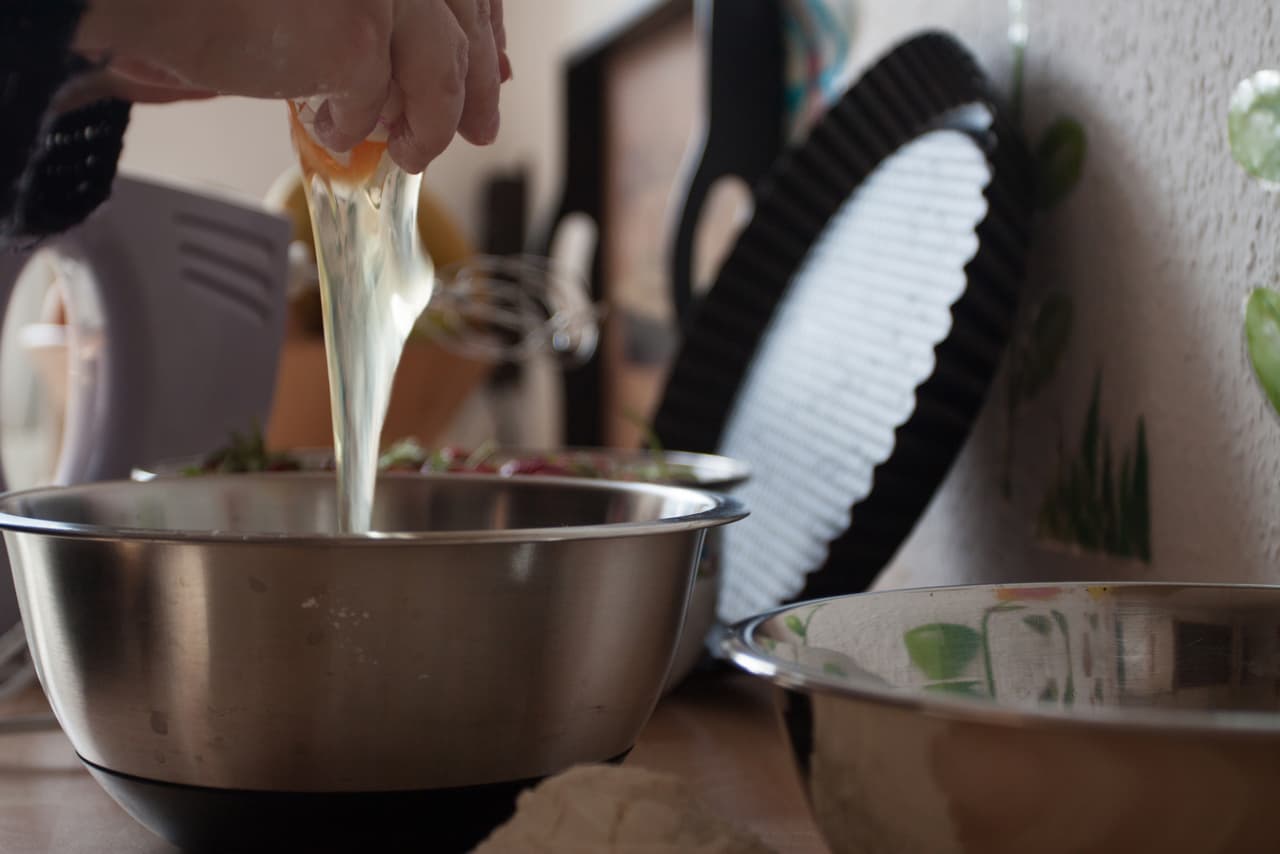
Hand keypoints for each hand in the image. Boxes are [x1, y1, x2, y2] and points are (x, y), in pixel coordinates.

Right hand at [73, 0, 509, 172]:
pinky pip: (379, 103)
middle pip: (463, 25)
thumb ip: (394, 23)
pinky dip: (354, 126)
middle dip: (474, 88)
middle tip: (479, 131)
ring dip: (429, 124)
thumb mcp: (334, 4)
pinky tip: (329, 128)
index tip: (494, 72)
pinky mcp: (357, 33)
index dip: (487, 33)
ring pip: (441, 70)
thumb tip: (464, 67)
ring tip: (408, 152)